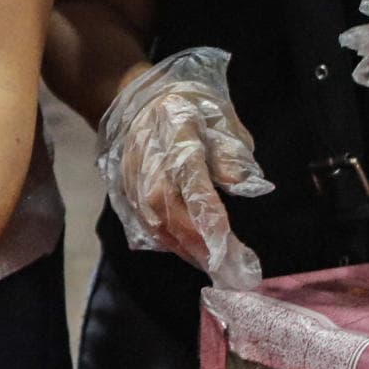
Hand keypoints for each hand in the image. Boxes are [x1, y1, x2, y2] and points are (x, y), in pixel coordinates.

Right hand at [96, 49, 273, 289]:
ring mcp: (132, 177)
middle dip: (198, 245)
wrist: (138, 98)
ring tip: (215, 268)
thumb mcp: (219, 114)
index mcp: (176, 135)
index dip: (209, 217)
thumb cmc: (188, 105)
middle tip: (230, 270)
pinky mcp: (125, 190)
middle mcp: (149, 160)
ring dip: (185, 249)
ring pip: (154, 222)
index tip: (230, 245)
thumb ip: (232, 148)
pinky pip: (143, 224)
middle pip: (167, 211)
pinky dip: (168, 243)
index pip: (191, 182)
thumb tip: (244, 182)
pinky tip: (191, 253)